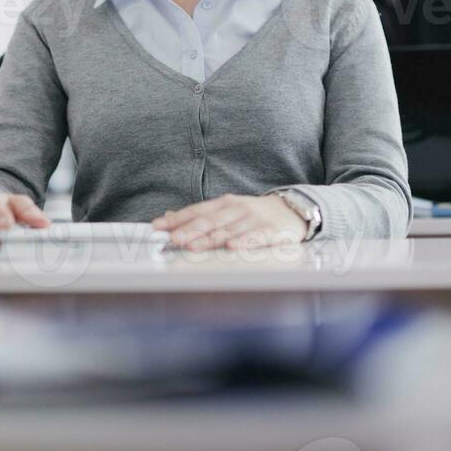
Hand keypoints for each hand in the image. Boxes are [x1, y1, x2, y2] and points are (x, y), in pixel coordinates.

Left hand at [152, 194, 307, 250]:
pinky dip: (244, 242)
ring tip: (192, 245)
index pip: (197, 210)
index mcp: (225, 203)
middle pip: (210, 221)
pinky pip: (256, 238)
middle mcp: (238, 209)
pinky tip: (232, 247)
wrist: (292, 210)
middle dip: (189, 229)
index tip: (158, 226)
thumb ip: (200, 214)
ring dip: (209, 238)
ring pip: (229, 230)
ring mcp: (254, 219)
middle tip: (172, 238)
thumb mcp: (227, 209)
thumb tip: (169, 216)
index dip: (177, 218)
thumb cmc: (254, 214)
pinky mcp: (271, 231)